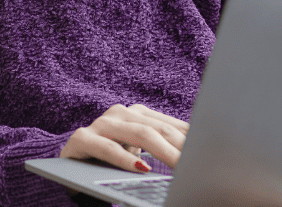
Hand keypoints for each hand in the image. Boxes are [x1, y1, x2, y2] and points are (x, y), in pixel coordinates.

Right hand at [58, 103, 189, 172]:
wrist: (71, 169)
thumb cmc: (112, 163)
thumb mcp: (139, 152)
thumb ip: (163, 148)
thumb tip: (199, 155)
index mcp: (138, 113)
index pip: (171, 126)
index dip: (191, 139)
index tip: (210, 153)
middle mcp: (121, 113)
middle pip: (158, 129)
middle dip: (181, 147)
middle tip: (199, 162)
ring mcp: (101, 124)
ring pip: (138, 134)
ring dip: (162, 152)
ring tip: (179, 166)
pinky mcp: (82, 138)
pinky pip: (108, 148)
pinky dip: (126, 159)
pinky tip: (141, 168)